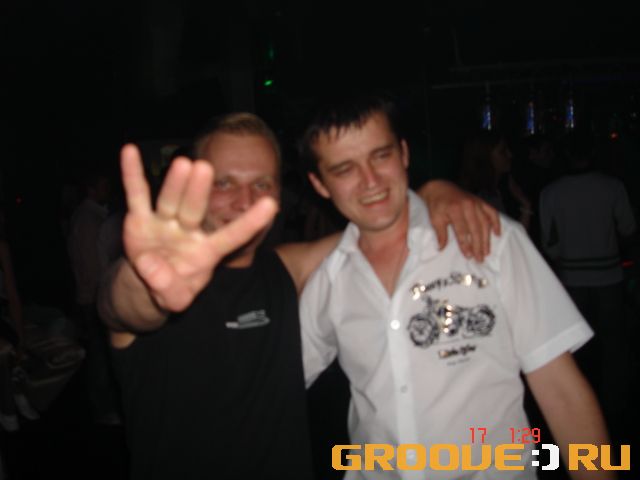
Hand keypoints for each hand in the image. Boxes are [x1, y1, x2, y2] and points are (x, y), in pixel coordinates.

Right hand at [120, 144, 277, 311]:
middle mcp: (187, 231)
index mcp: (206, 252)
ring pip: (170, 200)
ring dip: (175, 184)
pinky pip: (137, 194)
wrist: (147, 282)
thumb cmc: (172, 287)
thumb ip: (169, 290)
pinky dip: (132, 173)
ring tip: (183, 164)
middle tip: (204, 168)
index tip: (271, 205)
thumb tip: (151, 266)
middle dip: (197, 192)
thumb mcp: (174, 300)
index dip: (250, 223)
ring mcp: (164, 222)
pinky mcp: (140, 219)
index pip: (232, 236)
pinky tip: (130, 151)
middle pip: (194, 210)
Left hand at [417, 180, 500, 260]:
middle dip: (478, 245)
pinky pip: (492, 212)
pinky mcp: (481, 201)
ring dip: (487, 239)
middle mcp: (468, 205)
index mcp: (455, 209)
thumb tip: (441, 248)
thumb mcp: (435, 219)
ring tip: (486, 252)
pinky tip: (497, 234)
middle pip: (476, 228)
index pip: (462, 230)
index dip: (466, 244)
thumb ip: (440, 233)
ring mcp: (476, 203)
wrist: (440, 188)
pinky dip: (496, 222)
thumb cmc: (437, 205)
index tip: (468, 256)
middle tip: (480, 258)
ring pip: (485, 222)